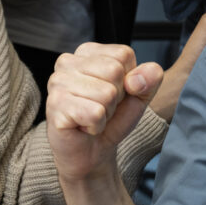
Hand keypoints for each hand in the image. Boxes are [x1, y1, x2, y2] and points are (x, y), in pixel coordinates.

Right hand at [47, 43, 162, 181]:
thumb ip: (149, 78)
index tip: (113, 93)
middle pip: (114, 71)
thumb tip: (138, 78)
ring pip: (106, 93)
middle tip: (101, 108)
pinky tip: (84, 126)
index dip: (127, 79)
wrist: (91, 152)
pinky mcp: (56, 105)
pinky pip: (95, 113)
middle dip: (116, 97)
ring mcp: (58, 82)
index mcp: (87, 52)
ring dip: (106, 113)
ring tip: (91, 117)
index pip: (123, 54)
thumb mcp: (139, 95)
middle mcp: (67, 61)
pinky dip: (96, 126)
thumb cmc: (111, 119)